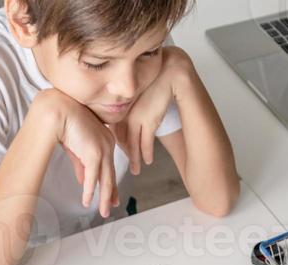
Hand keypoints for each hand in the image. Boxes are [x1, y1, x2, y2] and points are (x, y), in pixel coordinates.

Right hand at [38, 89, 119, 215]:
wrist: (57, 110)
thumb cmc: (63, 124)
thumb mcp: (75, 148)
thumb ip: (81, 166)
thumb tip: (84, 182)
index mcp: (106, 140)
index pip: (109, 166)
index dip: (110, 183)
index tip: (112, 197)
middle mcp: (108, 144)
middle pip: (110, 174)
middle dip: (111, 193)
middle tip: (112, 206)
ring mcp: (103, 149)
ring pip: (105, 179)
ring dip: (104, 198)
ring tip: (104, 212)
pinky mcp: (95, 153)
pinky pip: (93, 177)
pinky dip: (90, 191)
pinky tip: (87, 202)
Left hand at [111, 47, 191, 174]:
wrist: (170, 72)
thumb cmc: (159, 81)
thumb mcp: (144, 94)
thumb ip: (138, 106)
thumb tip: (137, 119)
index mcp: (124, 104)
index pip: (117, 129)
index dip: (121, 143)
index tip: (124, 152)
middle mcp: (127, 111)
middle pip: (123, 138)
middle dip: (126, 154)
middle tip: (130, 166)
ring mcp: (137, 116)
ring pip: (132, 143)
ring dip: (135, 159)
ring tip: (136, 170)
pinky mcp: (148, 119)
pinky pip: (145, 141)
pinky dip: (146, 153)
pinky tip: (148, 160)